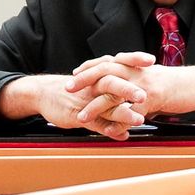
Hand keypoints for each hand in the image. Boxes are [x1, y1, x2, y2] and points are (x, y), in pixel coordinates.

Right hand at [0, 74, 145, 140]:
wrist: (43, 93)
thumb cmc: (73, 87)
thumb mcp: (91, 79)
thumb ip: (111, 80)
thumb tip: (132, 80)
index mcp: (99, 74)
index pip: (118, 63)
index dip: (133, 60)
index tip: (150, 60)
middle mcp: (94, 85)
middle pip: (112, 83)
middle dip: (128, 89)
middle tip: (144, 95)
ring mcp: (87, 101)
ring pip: (105, 105)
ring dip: (123, 113)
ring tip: (138, 119)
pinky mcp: (79, 116)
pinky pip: (96, 123)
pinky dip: (110, 130)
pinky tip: (122, 135)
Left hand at [68, 52, 194, 119]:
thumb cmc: (176, 84)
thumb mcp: (152, 81)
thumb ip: (136, 87)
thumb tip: (125, 98)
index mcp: (135, 66)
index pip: (106, 63)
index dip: (89, 69)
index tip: (73, 75)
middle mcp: (136, 72)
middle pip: (104, 72)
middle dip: (84, 80)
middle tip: (67, 88)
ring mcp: (144, 85)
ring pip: (114, 93)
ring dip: (96, 106)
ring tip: (82, 117)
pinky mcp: (154, 98)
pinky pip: (132, 111)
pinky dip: (120, 122)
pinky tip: (110, 131)